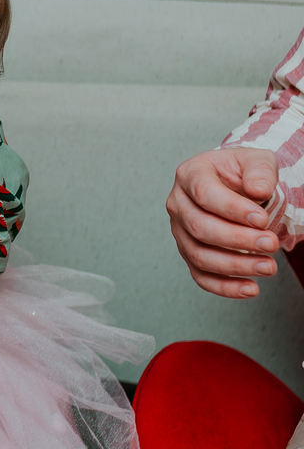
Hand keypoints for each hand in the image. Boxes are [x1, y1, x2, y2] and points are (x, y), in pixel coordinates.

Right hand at [166, 146, 280, 297]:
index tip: (262, 219)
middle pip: (200, 228)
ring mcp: (180, 231)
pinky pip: (201, 276)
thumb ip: (260, 171)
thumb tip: (259, 190)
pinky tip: (249, 288)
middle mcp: (178, 204)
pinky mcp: (189, 253)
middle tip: (271, 244)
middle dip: (238, 240)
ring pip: (199, 256)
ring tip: (267, 267)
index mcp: (190, 175)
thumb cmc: (242, 172)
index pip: (205, 194)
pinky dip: (224, 287)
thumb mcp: (257, 161)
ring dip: (235, 266)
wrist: (235, 185)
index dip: (233, 209)